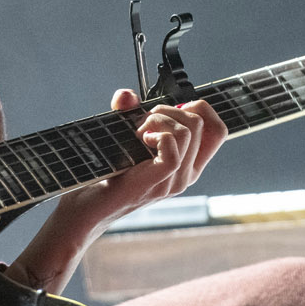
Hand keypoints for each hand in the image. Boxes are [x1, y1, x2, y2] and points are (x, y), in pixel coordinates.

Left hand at [5, 89, 227, 291]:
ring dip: (158, 120)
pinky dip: (156, 133)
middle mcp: (186, 174)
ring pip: (187, 131)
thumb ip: (128, 115)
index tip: (172, 108)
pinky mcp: (158, 181)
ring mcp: (174, 181)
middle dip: (170, 110)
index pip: (218, 131)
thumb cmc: (105, 178)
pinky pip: (172, 146)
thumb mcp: (123, 142)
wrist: (86, 210)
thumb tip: (126, 95)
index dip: (201, 109)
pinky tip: (139, 139)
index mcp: (187, 165)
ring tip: (137, 132)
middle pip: (201, 124)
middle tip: (143, 122)